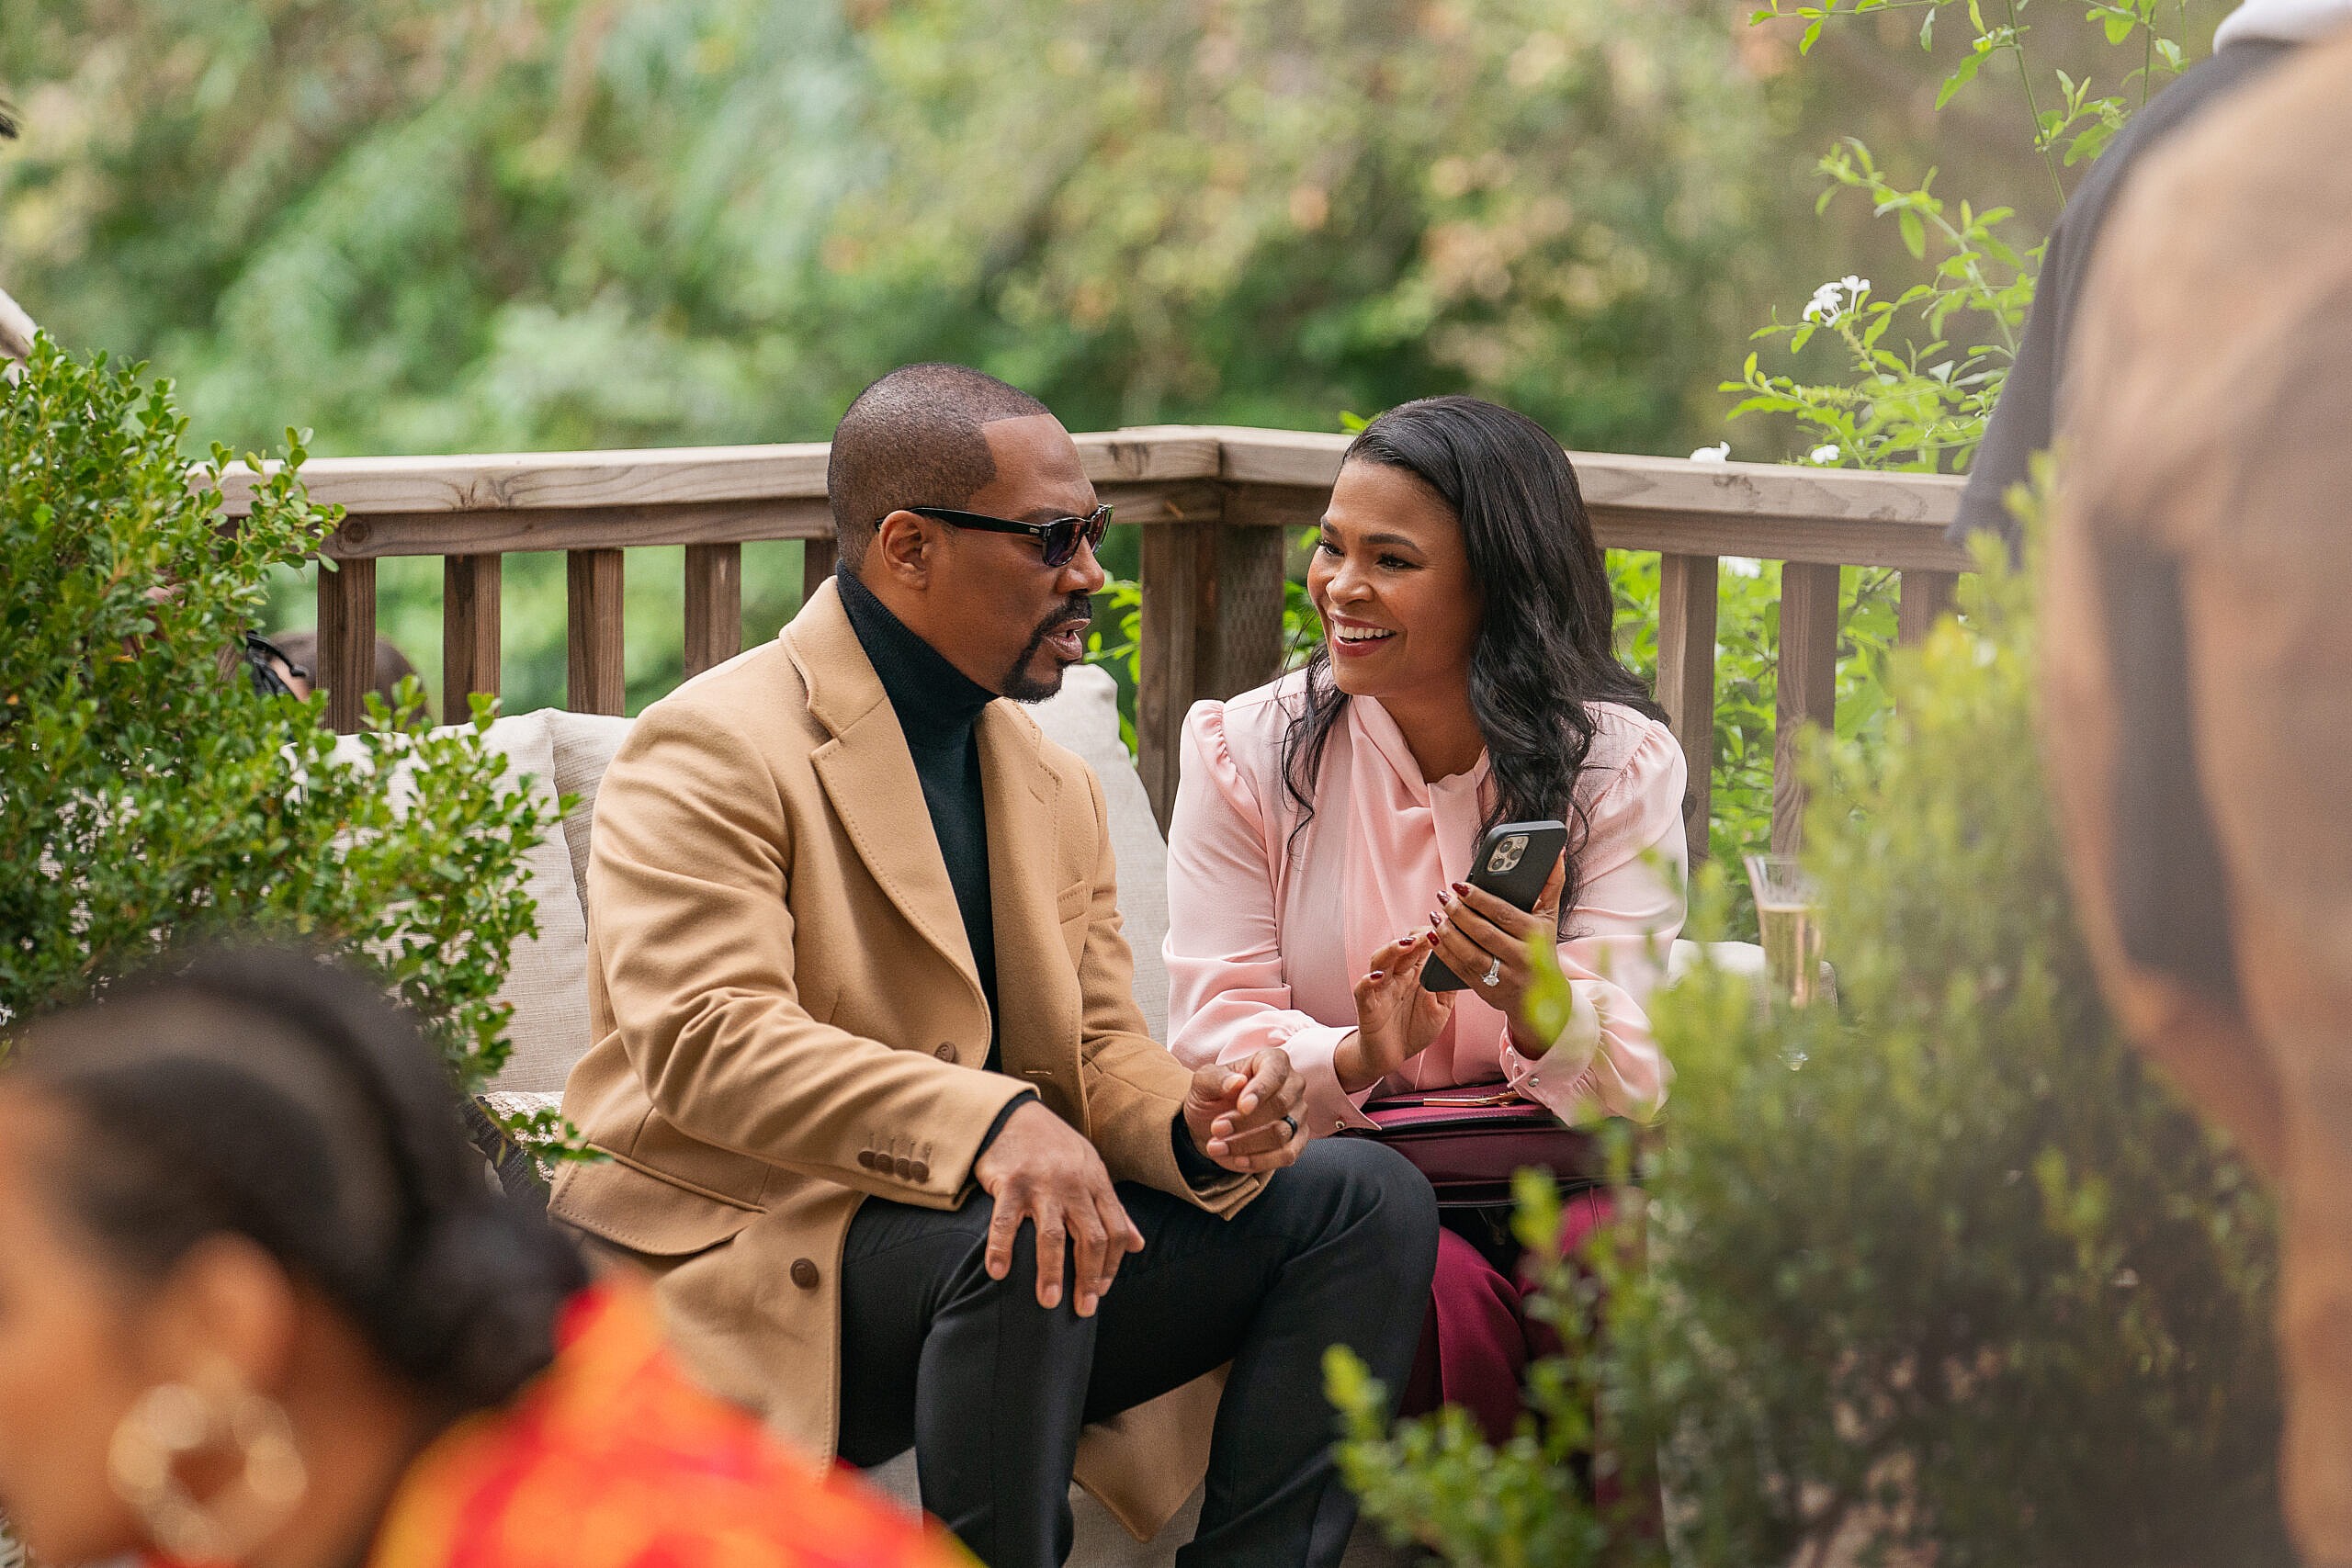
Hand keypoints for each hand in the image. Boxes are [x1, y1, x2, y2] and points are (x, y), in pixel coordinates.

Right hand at [971, 1100, 1143, 1316]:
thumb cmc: (1055, 1148)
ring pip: (1053, 1235)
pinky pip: (1006, 1222)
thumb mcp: (1091, 1170)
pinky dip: (1002, 1249)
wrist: (1015, 1113)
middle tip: (1082, 1308)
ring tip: (1049, 1301)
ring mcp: (1042, 1183)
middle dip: (1089, 1277)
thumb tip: (1138, 1245)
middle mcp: (1074, 1184)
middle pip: (1090, 1237)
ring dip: (1052, 1272)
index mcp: (1097, 1182)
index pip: (1115, 1231)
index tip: (1100, 1291)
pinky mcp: (1010, 1182)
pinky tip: (998, 1273)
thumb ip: (1113, 1209)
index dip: (1111, 1265)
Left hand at [1181, 1050, 1307, 1173]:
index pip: (1275, 1072)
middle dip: (1245, 1121)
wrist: (1213, 1126)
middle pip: (1280, 1105)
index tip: (1242, 1106)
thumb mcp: (1203, 1083)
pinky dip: (1261, 1160)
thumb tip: (1236, 1082)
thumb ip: (1216, 1079)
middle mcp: (1292, 1085)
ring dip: (1246, 1143)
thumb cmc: (1212, 1096)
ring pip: (1282, 1133)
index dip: (1260, 1090)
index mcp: (1272, 1061)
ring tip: (1217, 1146)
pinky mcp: (1297, 1140)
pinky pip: (1288, 1154)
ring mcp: (1298, 1114)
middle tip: (1216, 1128)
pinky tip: (1238, 1160)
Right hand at [1336, 930, 1456, 1092]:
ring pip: (1380, 961)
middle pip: (1402, 949)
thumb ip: (1448, 988)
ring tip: (1407, 943)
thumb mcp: (1441, 1008)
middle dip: (1416, 937)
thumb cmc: (1414, 1028)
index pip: (1421, 947)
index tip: (1447, 928)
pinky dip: (1368, 981)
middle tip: (1431, 931)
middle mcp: (1396, 976)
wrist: (1392, 1056)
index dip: (1431, 936)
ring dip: (1392, 950)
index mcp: (1414, 974)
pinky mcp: (1367, 1006)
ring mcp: (1380, 989)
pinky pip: (1363, 990)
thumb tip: (1458, 965)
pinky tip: (1377, 977)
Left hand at [1431, 855, 1566, 1055]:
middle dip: (1459, 913)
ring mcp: (1504, 976)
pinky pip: (1461, 970)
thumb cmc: (1542, 947)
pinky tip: (1434, 937)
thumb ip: (1552, 884)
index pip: (1502, 913)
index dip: (1478, 899)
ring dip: (1448, 933)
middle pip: (1483, 933)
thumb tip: (1557, 852)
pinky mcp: (1488, 990)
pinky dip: (1444, 953)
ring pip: (1470, 953)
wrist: (1545, 995)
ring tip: (1436, 915)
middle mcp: (1521, 957)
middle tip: (1443, 897)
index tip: (1459, 886)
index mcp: (1535, 935)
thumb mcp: (1548, 917)